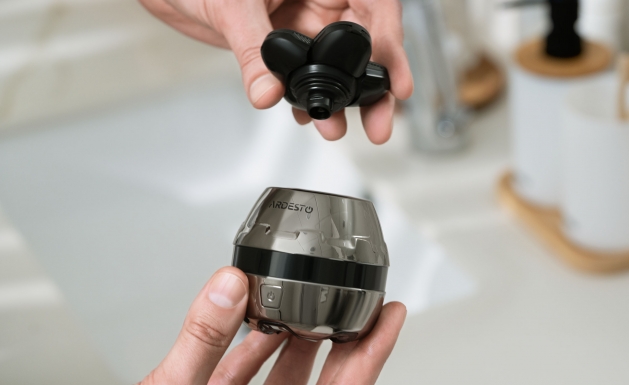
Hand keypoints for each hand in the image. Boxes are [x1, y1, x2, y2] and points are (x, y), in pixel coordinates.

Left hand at [123, 0, 412, 143]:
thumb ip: (254, 49)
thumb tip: (270, 91)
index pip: (374, 2)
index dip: (389, 45)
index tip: (394, 82)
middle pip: (363, 40)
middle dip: (372, 84)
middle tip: (381, 120)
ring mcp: (300, 13)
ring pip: (333, 62)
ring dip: (339, 96)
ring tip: (337, 126)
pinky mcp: (278, 35)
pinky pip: (302, 71)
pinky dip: (305, 93)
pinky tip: (304, 113)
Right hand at [140, 267, 405, 384]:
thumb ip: (203, 343)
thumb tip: (228, 289)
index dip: (373, 350)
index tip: (390, 316)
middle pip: (326, 382)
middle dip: (343, 336)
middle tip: (361, 300)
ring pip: (289, 380)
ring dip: (299, 339)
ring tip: (314, 301)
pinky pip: (250, 382)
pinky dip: (256, 352)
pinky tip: (258, 326)